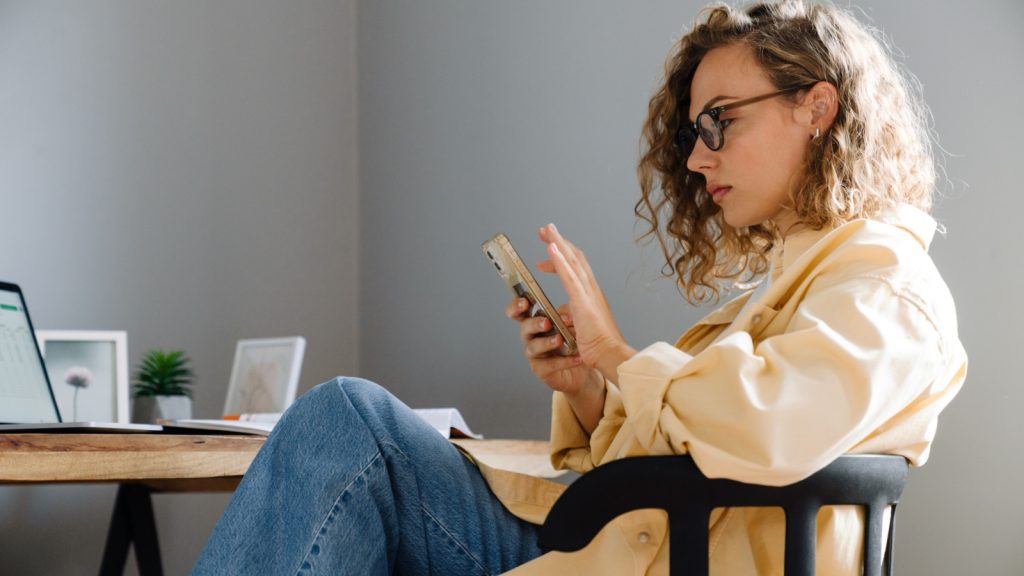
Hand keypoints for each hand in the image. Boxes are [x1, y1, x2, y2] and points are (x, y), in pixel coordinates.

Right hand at [505, 298, 597, 395]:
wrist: (588, 367)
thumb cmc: (578, 341)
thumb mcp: (576, 322)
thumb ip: (568, 313)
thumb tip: (565, 312)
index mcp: (537, 320)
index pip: (520, 311)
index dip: (517, 306)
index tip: (524, 302)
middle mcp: (533, 336)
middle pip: (525, 327)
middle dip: (534, 323)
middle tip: (546, 323)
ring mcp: (536, 353)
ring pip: (534, 346)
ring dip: (547, 342)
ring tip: (560, 340)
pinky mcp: (541, 369)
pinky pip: (549, 364)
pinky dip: (563, 361)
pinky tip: (576, 357)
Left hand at [537, 223, 635, 380]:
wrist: (611, 354)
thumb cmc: (599, 346)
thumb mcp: (582, 326)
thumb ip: (573, 316)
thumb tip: (562, 314)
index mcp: (591, 294)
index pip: (577, 268)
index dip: (563, 255)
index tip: (549, 249)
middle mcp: (591, 289)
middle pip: (575, 257)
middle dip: (559, 241)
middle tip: (545, 230)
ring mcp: (588, 293)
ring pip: (572, 261)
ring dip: (558, 243)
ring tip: (546, 230)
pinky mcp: (583, 301)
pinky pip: (569, 276)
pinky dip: (560, 261)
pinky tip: (550, 248)